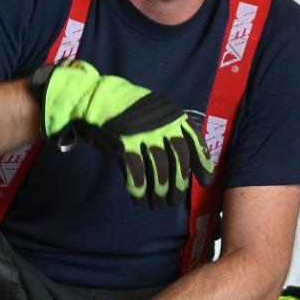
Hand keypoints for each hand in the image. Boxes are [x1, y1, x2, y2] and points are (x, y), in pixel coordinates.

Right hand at [37, 60, 214, 206]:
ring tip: (157, 203)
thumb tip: (183, 161)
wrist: (94, 96)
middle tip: (175, 200)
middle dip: (179, 183)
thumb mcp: (154, 112)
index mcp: (171, 115)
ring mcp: (143, 133)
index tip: (205, 181)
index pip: (194, 140)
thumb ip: (170, 129)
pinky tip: (138, 197)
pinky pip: (135, 171)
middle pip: (178, 158)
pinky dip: (138, 188)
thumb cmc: (126, 109)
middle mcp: (161, 123)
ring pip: (158, 168)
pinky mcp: (124, 142)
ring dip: (160, 190)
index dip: (202, 162)